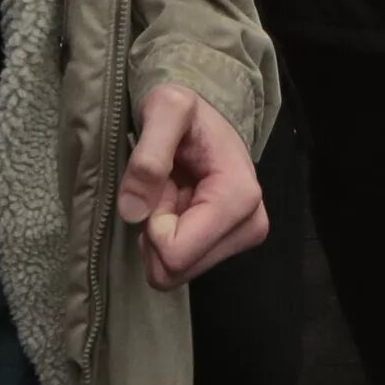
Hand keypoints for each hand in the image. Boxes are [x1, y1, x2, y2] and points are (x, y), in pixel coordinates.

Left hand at [120, 84, 268, 291]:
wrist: (206, 117)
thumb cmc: (187, 111)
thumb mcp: (164, 110)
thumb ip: (148, 157)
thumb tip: (133, 212)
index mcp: (239, 197)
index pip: (176, 253)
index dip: (152, 224)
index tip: (160, 187)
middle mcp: (251, 225)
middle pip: (175, 270)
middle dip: (155, 232)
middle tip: (164, 190)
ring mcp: (243, 238)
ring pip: (175, 273)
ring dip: (160, 234)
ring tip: (171, 194)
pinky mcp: (231, 245)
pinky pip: (180, 266)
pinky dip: (168, 238)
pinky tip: (178, 205)